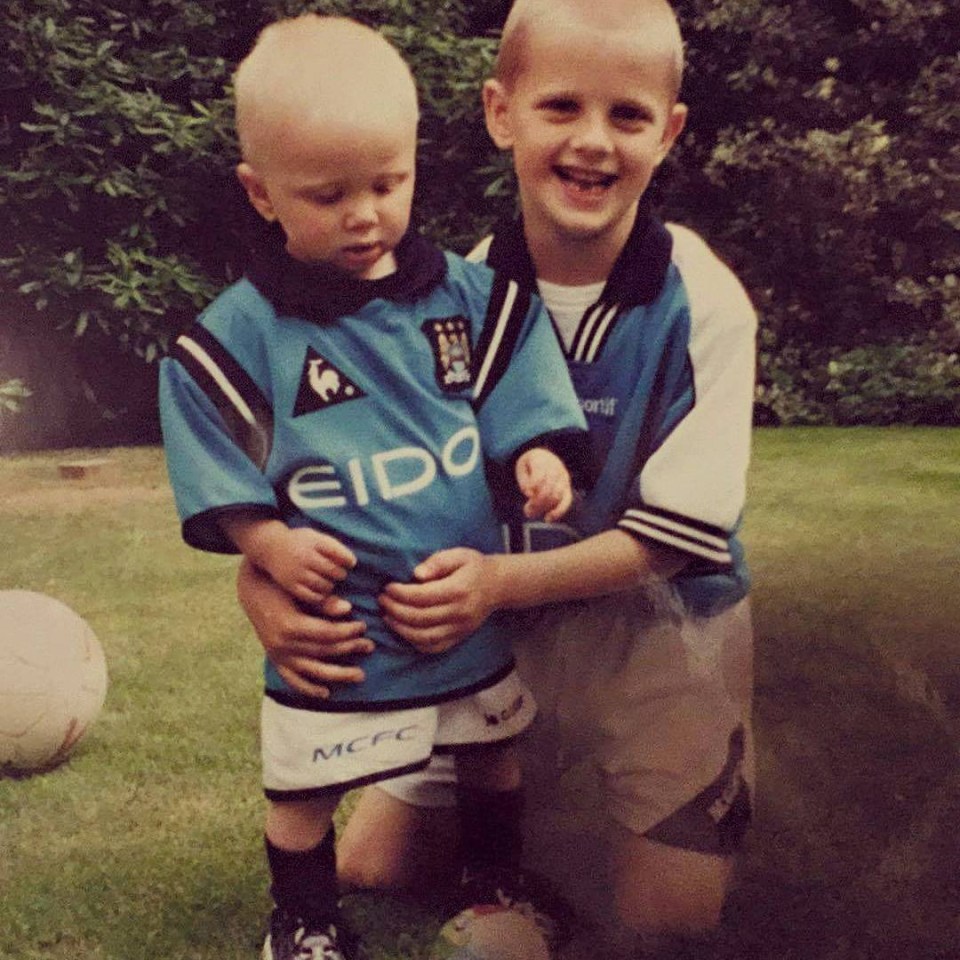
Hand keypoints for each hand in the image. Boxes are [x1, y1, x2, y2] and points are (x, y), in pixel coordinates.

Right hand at [237, 559, 372, 697]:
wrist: (252, 591)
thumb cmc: (281, 586)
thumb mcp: (300, 590)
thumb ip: (323, 602)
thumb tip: (348, 608)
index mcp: (291, 625)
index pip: (327, 634)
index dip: (348, 631)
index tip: (363, 626)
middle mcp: (283, 645)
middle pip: (324, 652)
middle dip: (350, 648)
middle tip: (370, 646)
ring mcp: (278, 655)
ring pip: (312, 671)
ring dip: (338, 674)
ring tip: (359, 675)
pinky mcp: (275, 661)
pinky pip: (293, 680)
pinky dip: (308, 688)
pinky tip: (326, 692)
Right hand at [262, 526, 356, 605]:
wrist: (270, 546)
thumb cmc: (301, 542)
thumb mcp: (316, 536)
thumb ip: (333, 547)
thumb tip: (353, 563)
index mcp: (314, 542)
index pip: (338, 553)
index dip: (348, 560)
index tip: (350, 563)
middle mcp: (305, 556)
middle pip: (333, 570)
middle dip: (340, 574)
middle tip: (339, 574)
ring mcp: (297, 572)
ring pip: (324, 585)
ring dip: (331, 585)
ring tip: (328, 581)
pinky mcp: (290, 585)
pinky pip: (312, 596)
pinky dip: (320, 595)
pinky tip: (319, 590)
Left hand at [379, 548, 499, 654]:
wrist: (498, 586)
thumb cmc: (474, 567)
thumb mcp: (459, 555)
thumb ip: (438, 562)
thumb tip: (416, 574)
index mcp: (458, 590)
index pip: (422, 597)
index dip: (400, 594)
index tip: (387, 587)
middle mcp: (459, 613)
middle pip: (419, 618)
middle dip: (395, 610)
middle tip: (382, 600)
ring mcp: (459, 629)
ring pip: (423, 637)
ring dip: (400, 628)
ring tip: (387, 615)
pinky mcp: (458, 638)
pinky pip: (432, 647)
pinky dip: (413, 642)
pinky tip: (402, 629)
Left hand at [515, 448, 571, 521]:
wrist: (544, 458)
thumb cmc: (529, 466)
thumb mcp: (522, 468)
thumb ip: (525, 481)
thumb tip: (530, 494)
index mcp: (542, 460)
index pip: (540, 474)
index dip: (532, 485)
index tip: (526, 492)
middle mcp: (556, 468)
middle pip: (548, 488)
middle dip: (536, 502)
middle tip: (526, 509)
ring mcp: (563, 479)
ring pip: (556, 497)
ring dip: (543, 507)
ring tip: (530, 513)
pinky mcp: (567, 488)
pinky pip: (566, 501)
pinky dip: (558, 512)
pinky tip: (548, 519)